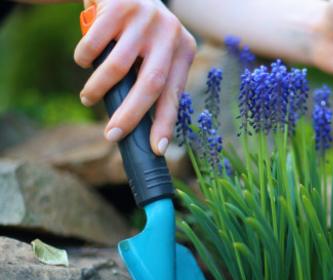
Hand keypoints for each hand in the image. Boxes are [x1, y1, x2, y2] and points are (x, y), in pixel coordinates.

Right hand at [75, 0, 195, 154]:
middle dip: (130, 115)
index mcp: (184, 50)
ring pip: (118, 67)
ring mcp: (146, 19)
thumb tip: (139, 127)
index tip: (156, 149)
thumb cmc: (139, 31)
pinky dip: (84, 58)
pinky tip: (83, 61)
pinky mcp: (120, 6)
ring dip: (99, 89)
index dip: (165, 123)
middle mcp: (170, 34)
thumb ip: (152, 79)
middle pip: (151, 84)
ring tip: (88, 97)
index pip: (174, 93)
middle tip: (111, 135)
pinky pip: (95, 44)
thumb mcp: (156, 50)